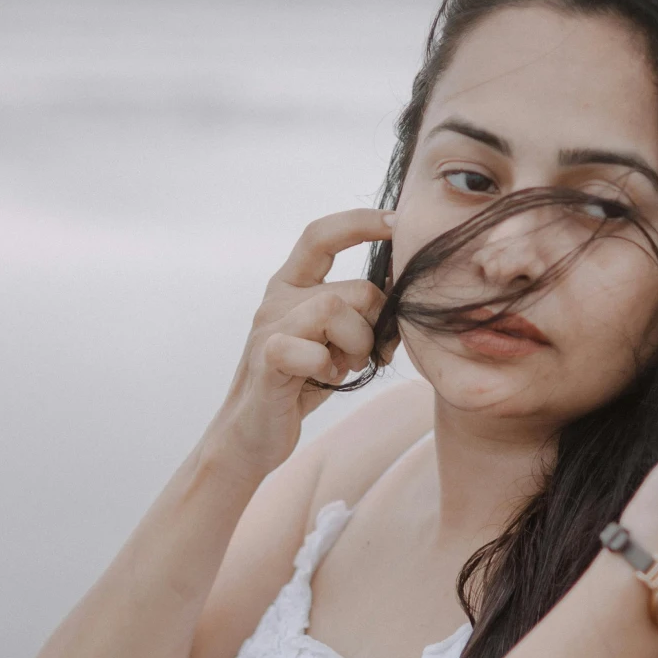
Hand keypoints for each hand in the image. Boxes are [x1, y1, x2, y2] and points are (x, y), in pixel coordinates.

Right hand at [205, 209, 392, 479]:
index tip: (398, 222)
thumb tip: (406, 286)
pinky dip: (329, 367)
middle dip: (376, 325)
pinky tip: (324, 381)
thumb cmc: (299, 386)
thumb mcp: (334, 341)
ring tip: (344, 368)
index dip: (360, 223)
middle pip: (353, 287)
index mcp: (290, 286)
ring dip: (357, 345)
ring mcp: (268, 327)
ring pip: (337, 309)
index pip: (321, 235)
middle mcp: (276, 298)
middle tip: (368, 355)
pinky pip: (313, 348)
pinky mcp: (267, 359)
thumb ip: (359, 312)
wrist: (251, 436)